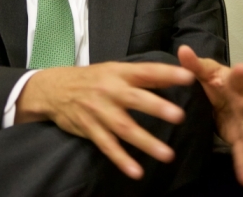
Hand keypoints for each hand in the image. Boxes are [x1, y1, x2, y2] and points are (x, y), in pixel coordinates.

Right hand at [14, 62, 194, 179]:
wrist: (54, 89)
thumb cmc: (92, 79)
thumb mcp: (114, 70)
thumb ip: (143, 75)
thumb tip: (176, 74)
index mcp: (119, 73)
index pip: (146, 72)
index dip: (166, 74)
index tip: (188, 77)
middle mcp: (110, 91)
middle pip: (135, 99)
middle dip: (157, 107)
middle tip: (179, 115)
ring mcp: (99, 111)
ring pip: (124, 128)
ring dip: (146, 141)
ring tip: (168, 154)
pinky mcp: (90, 129)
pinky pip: (107, 146)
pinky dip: (121, 159)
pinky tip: (136, 171)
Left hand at [177, 45, 242, 185]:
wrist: (217, 95)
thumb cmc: (213, 80)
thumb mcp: (202, 71)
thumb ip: (193, 64)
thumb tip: (183, 50)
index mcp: (232, 83)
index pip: (237, 76)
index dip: (240, 73)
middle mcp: (242, 102)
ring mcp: (242, 121)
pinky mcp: (237, 137)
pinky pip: (241, 153)